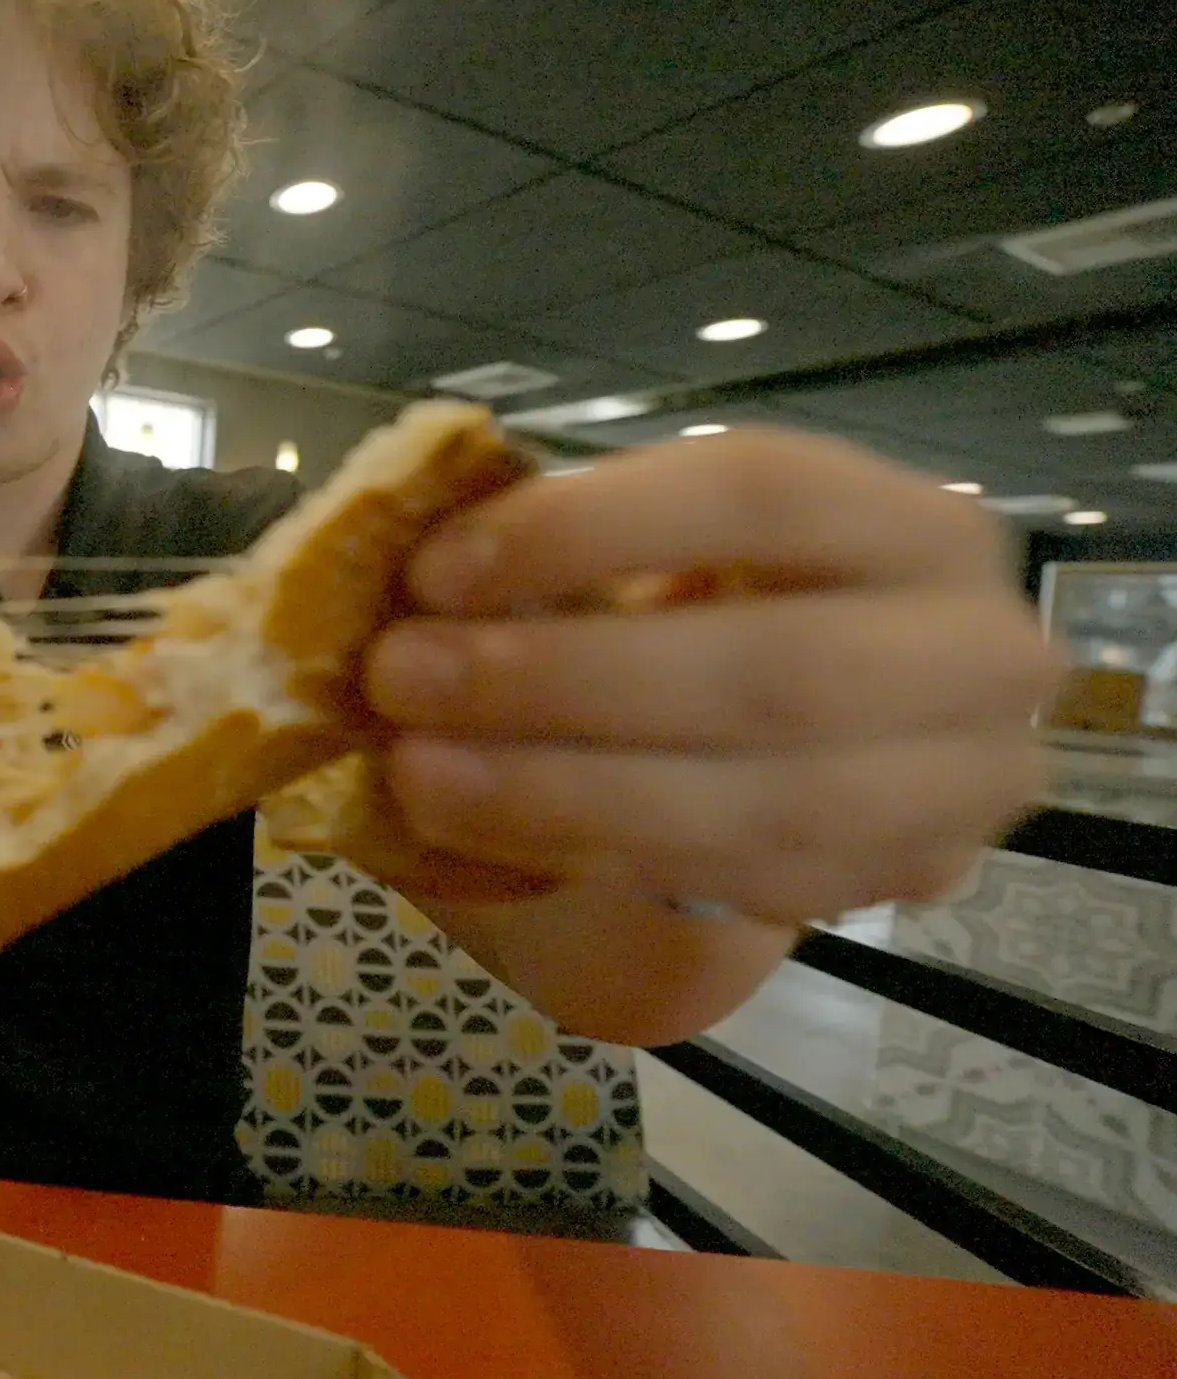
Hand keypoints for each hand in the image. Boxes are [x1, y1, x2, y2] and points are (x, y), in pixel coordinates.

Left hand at [364, 428, 1063, 928]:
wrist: (841, 737)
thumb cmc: (726, 609)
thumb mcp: (670, 555)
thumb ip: (575, 558)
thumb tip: (415, 584)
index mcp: (915, 523)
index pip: (759, 492)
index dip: (587, 528)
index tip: (438, 568)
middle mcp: (975, 650)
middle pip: (767, 671)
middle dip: (561, 682)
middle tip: (402, 678)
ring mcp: (958, 786)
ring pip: (758, 805)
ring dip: (562, 794)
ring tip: (418, 773)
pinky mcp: (902, 883)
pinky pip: (740, 886)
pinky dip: (600, 857)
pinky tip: (491, 833)